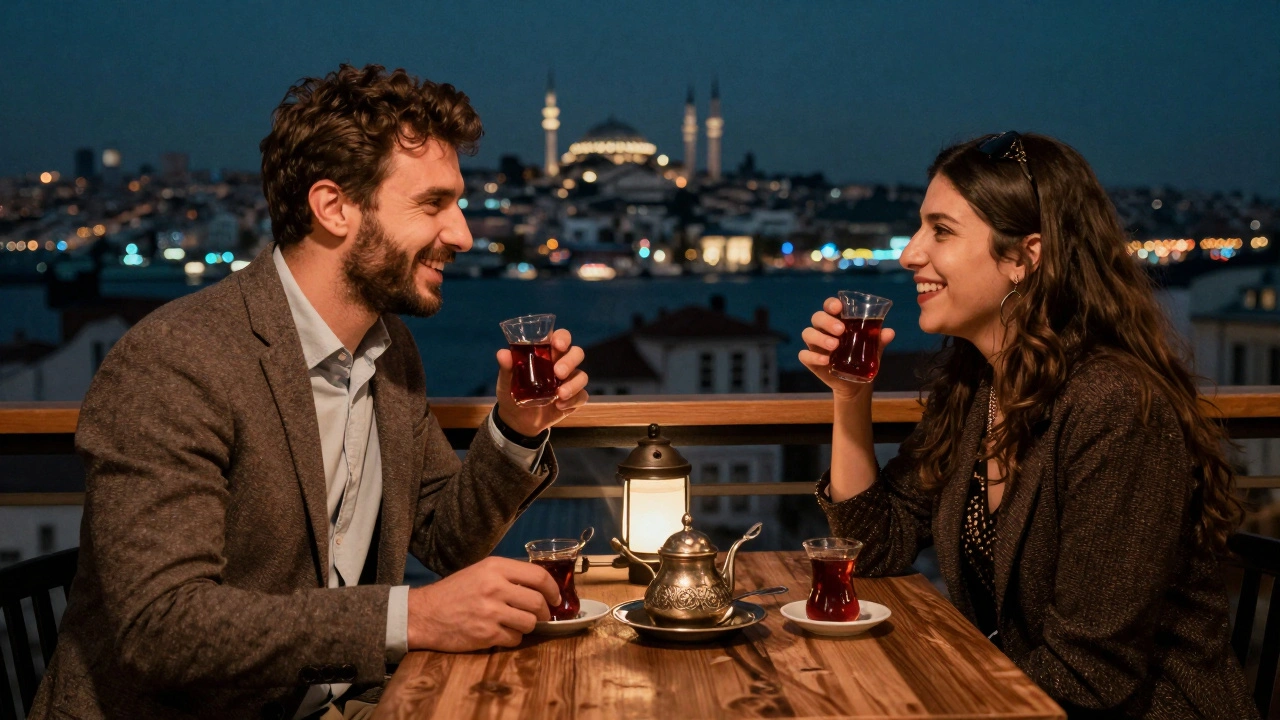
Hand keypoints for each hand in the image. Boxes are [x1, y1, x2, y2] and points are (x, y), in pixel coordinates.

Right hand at [406, 556, 559, 651]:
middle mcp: (495, 587)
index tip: (556, 598)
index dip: (553, 589)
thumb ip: (508, 576)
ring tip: (515, 623)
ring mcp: (491, 612)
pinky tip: (501, 633)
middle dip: (544, 612)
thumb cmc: (454, 592)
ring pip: (530, 622)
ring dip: (527, 626)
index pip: (538, 576)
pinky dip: (512, 638)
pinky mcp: (487, 634)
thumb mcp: (480, 572)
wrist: (424, 614)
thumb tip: (539, 587)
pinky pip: (515, 639)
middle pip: (538, 602)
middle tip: (541, 615)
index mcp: (495, 568)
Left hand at [495, 328, 588, 436]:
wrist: (517, 421)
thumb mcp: (506, 382)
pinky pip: (582, 396)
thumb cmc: (512, 394)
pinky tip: (560, 406)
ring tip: (559, 395)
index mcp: (546, 355)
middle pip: (577, 353)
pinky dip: (573, 401)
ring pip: (582, 376)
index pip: (561, 338)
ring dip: (573, 384)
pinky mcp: (574, 399)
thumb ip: (506, 368)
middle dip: (570, 361)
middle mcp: (562, 364)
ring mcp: (569, 382)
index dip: (563, 338)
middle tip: (558, 373)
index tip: (557, 345)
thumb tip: (503, 353)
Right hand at [798, 297, 894, 400]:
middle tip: (841, 330)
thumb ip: (879, 340)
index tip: (839, 307)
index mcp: (837, 321)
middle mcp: (823, 330)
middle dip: (827, 321)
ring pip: (808, 333)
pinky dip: (813, 357)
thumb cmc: (863, 357)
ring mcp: (815, 345)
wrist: (855, 383)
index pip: (830, 306)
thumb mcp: (874, 348)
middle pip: (817, 317)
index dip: (831, 304)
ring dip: (820, 338)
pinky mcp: (810, 360)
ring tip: (835, 346)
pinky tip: (826, 361)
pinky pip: (804, 355)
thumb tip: (889, 332)